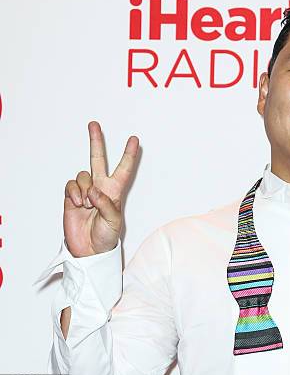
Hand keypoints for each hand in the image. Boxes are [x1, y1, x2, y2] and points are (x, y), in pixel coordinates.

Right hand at [63, 121, 138, 256]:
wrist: (89, 249)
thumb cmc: (106, 237)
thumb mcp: (113, 222)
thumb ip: (106, 205)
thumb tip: (93, 190)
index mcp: (116, 191)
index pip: (124, 169)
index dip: (128, 155)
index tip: (134, 139)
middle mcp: (100, 187)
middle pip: (98, 159)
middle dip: (96, 142)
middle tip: (94, 124)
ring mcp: (85, 191)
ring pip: (83, 174)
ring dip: (84, 188)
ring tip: (87, 204)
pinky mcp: (71, 197)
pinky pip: (71, 185)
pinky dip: (73, 192)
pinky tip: (77, 203)